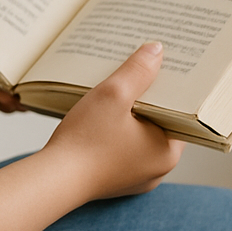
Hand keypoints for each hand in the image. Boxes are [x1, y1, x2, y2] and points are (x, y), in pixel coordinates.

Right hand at [43, 41, 183, 198]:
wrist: (53, 179)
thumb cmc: (84, 141)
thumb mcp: (113, 95)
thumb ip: (137, 71)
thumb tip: (156, 50)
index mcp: (167, 151)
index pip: (179, 112)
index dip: (170, 87)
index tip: (160, 66)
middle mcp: (157, 168)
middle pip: (158, 122)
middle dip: (146, 98)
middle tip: (136, 72)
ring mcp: (135, 176)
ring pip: (139, 135)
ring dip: (128, 115)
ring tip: (114, 91)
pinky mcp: (115, 178)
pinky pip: (122, 148)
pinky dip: (115, 132)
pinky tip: (99, 118)